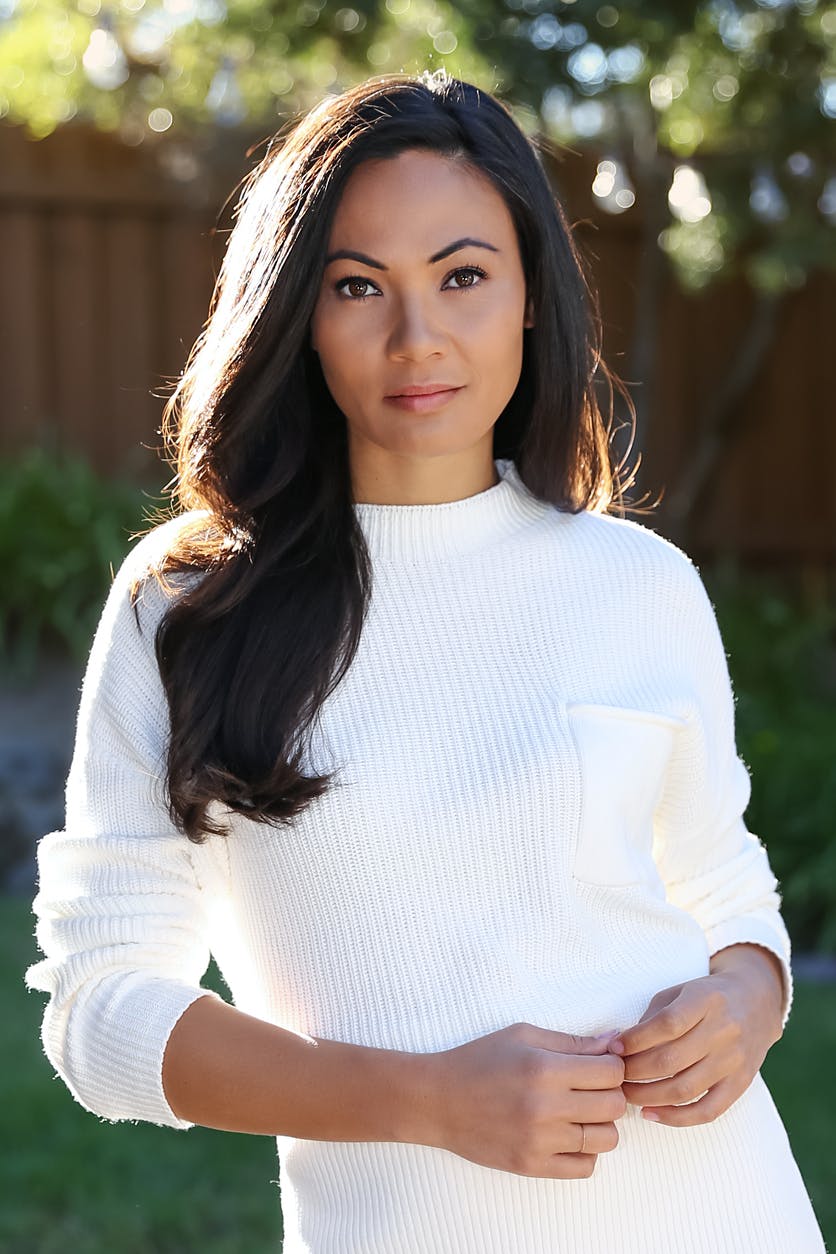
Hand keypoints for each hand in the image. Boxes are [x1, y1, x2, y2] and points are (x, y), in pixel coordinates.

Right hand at [427, 1022, 626, 1178]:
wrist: (438, 1100)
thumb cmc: (479, 1060)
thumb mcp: (523, 1036)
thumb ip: (572, 1042)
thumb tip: (614, 1042)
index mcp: (544, 1069)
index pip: (611, 1072)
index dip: (612, 1066)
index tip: (600, 1066)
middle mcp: (546, 1107)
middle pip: (614, 1106)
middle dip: (610, 1093)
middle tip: (591, 1089)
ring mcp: (540, 1141)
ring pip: (606, 1139)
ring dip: (600, 1124)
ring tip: (580, 1113)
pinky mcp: (532, 1166)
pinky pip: (585, 1167)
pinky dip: (585, 1152)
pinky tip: (568, 1135)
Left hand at [608, 945, 784, 1127]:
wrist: (757, 1003)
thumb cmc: (706, 997)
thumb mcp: (680, 992)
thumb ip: (654, 1017)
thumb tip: (622, 1046)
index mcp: (706, 1001)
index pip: (666, 1024)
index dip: (636, 1040)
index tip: (614, 1048)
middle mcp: (724, 1031)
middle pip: (671, 1060)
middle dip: (634, 1072)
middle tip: (614, 1075)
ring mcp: (734, 1060)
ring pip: (685, 1089)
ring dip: (648, 1096)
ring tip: (626, 1095)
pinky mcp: (740, 1084)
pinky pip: (708, 1111)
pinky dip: (676, 1118)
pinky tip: (651, 1114)